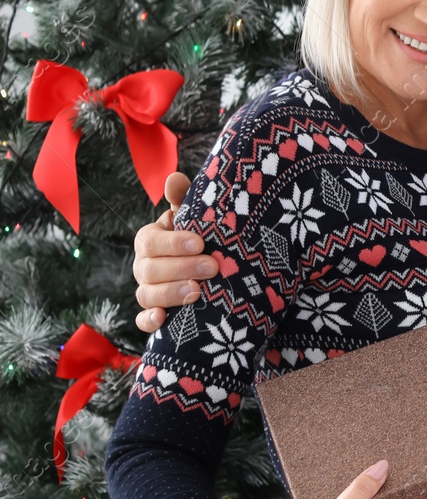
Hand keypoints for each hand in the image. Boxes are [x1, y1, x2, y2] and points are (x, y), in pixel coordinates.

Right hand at [133, 172, 214, 332]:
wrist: (208, 262)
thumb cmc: (199, 234)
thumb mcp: (193, 216)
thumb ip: (184, 198)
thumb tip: (174, 178)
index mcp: (150, 240)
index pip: (151, 242)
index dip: (173, 243)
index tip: (200, 242)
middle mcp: (144, 265)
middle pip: (150, 270)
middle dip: (181, 268)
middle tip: (212, 267)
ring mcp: (147, 289)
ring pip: (147, 294)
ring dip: (170, 294)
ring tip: (197, 292)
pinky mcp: (155, 312)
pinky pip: (143, 320)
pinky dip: (149, 320)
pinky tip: (162, 319)